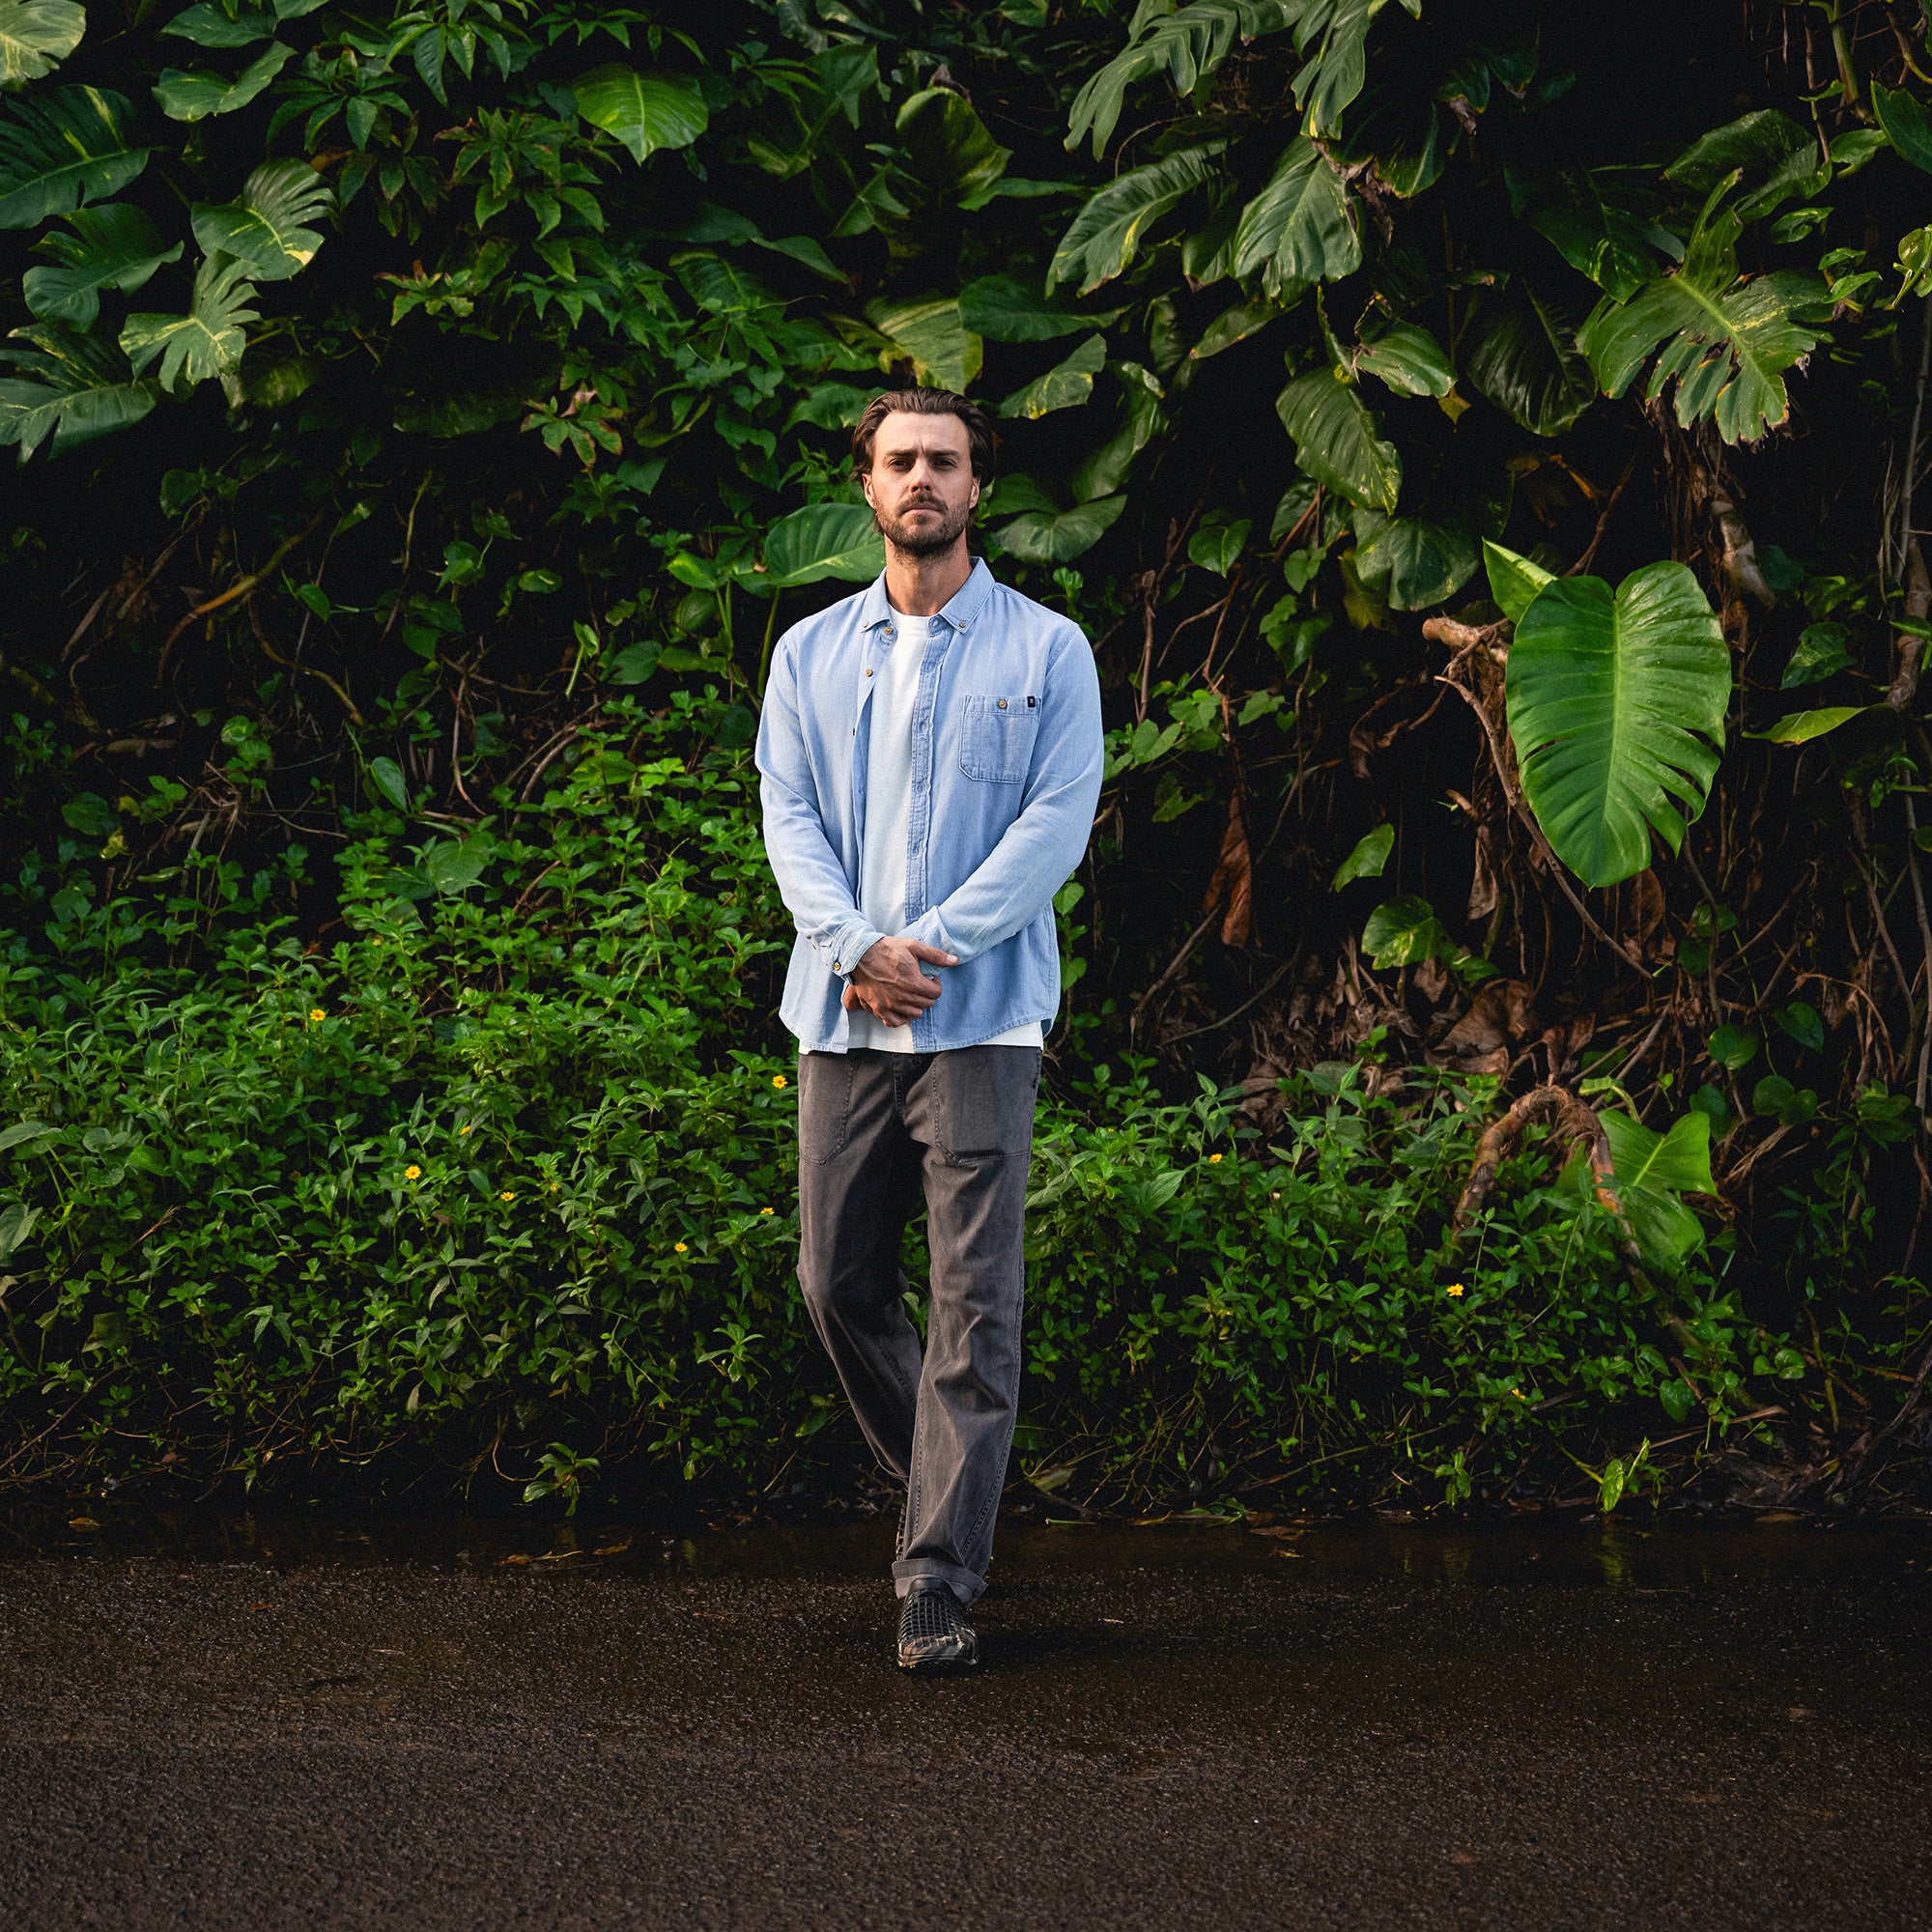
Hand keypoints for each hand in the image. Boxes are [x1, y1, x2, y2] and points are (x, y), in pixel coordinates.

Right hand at [842, 935, 958, 1026]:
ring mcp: (890, 1005)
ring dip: (916, 1004)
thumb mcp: (914, 946)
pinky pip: (895, 1022)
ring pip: (914, 1014)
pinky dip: (900, 1017)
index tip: (929, 978)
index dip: (935, 985)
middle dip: (927, 994)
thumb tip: (954, 961)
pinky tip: (901, 1007)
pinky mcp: (879, 1008)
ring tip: (910, 993)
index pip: (936, 994)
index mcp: (914, 982)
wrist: (860, 954)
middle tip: (919, 984)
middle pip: (927, 1004)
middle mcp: (903, 997)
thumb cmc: (887, 949)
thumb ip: (936, 956)